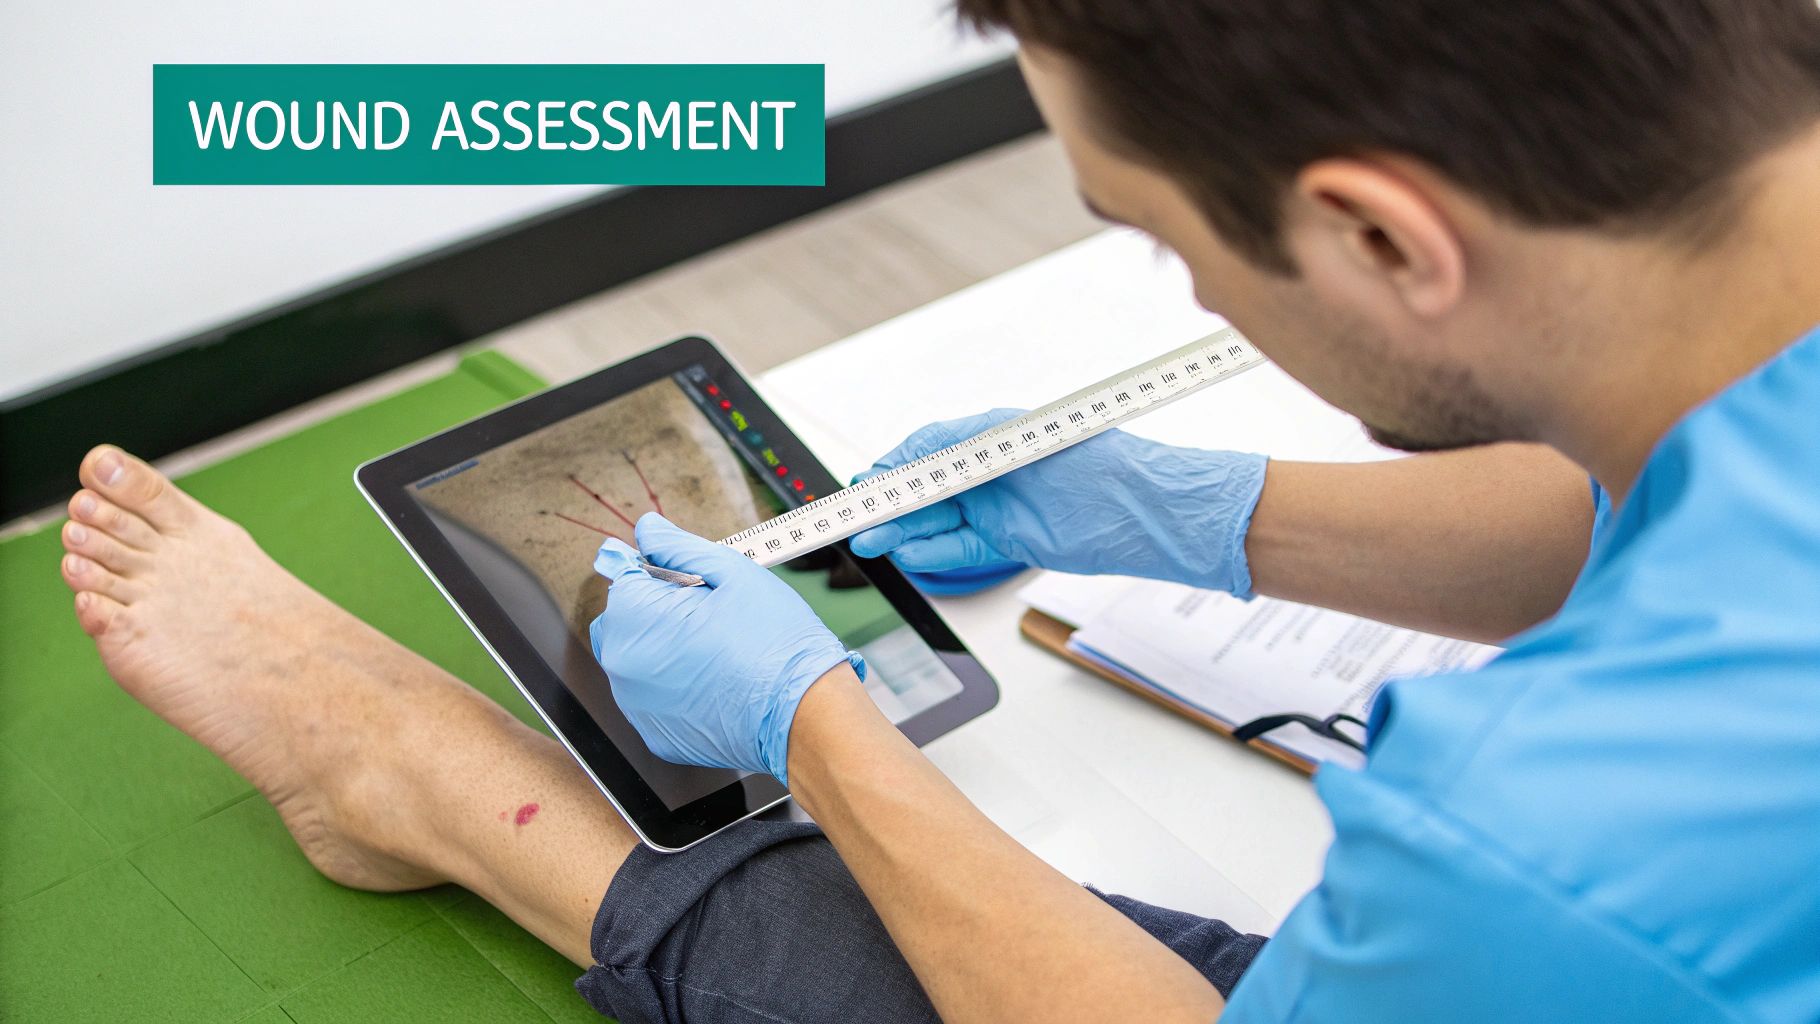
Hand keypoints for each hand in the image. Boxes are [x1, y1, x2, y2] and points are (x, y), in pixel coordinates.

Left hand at [589, 514, 863, 785]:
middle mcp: (621, 666)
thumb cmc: (775, 641)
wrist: (805, 713)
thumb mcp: (730, 571)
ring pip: (639, 660)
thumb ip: (678, 546)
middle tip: (712, 619)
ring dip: (664, 649)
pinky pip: (654, 698)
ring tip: (717, 654)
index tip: (700, 590)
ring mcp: (636, 707)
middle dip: (658, 612)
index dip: (666, 576)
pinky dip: (675, 688)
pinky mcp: (655, 735)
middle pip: (625, 620)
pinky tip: (715, 684)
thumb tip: (647, 528)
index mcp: (634, 617)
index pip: (626, 577)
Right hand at [848, 409, 1268, 595]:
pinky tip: (906, 552)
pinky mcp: (1012, 540)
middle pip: (926, 489)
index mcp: (991, 436)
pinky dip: (932, 551)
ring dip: (902, 532)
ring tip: (868, 541)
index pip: (925, 450)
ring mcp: (1001, 507)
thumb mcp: (1015, 443)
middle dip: (888, 505)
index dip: (890, 469)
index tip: (861, 485)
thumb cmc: (1095, 462)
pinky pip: (962, 547)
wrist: (1148, 511)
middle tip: (852, 520)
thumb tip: (906, 460)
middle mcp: (992, 472)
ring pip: (937, 522)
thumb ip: (955, 451)